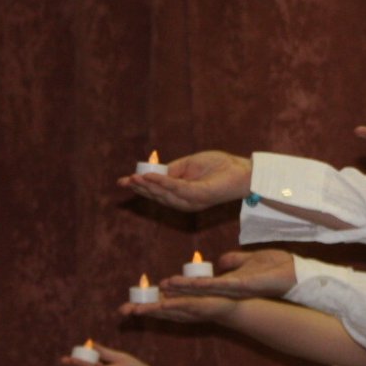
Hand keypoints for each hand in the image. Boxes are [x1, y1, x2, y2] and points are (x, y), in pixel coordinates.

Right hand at [118, 150, 252, 210]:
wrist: (242, 170)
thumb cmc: (219, 166)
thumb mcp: (189, 165)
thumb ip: (172, 170)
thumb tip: (153, 172)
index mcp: (182, 194)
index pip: (157, 192)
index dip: (140, 187)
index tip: (122, 181)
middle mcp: (185, 201)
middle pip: (157, 196)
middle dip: (140, 188)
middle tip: (124, 181)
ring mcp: (192, 200)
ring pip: (164, 194)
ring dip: (147, 186)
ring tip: (133, 179)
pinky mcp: (199, 195)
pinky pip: (176, 188)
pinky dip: (162, 182)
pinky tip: (150, 177)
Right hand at [120, 293, 240, 324]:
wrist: (236, 305)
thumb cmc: (214, 298)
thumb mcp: (194, 289)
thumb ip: (180, 286)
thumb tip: (167, 283)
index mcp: (177, 305)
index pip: (155, 306)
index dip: (140, 307)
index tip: (124, 308)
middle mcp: (181, 310)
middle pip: (157, 311)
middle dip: (140, 310)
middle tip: (122, 311)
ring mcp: (191, 309)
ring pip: (168, 309)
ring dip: (153, 309)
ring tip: (137, 309)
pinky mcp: (203, 306)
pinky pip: (186, 305)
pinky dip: (174, 304)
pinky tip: (162, 303)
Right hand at [161, 248, 297, 300]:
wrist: (295, 273)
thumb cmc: (274, 269)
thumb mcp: (248, 261)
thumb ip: (233, 261)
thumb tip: (220, 261)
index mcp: (223, 286)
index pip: (192, 292)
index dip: (173, 294)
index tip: (151, 294)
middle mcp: (223, 292)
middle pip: (188, 298)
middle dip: (164, 301)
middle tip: (139, 303)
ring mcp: (230, 291)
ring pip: (198, 294)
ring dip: (178, 293)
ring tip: (158, 292)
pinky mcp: (240, 287)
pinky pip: (216, 287)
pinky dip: (198, 286)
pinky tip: (183, 285)